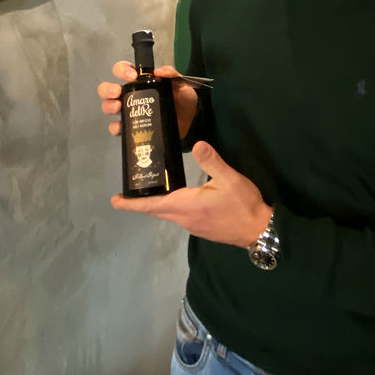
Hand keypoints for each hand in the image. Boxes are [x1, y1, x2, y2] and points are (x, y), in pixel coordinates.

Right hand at [97, 61, 198, 137]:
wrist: (190, 121)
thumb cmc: (182, 99)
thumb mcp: (180, 84)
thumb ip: (172, 74)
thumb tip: (159, 71)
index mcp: (140, 81)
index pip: (123, 70)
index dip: (122, 70)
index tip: (131, 76)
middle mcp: (131, 94)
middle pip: (108, 89)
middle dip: (108, 89)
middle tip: (118, 92)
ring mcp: (129, 111)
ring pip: (108, 106)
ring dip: (108, 106)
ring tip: (118, 108)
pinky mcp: (132, 127)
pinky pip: (117, 127)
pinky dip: (115, 127)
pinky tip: (121, 126)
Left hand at [111, 141, 272, 247]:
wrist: (259, 230)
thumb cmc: (243, 205)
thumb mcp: (230, 179)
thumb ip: (212, 161)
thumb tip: (196, 144)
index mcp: (186, 205)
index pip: (152, 205)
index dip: (131, 204)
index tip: (114, 201)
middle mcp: (184, 218)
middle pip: (156, 210)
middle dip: (140, 202)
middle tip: (126, 192)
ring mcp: (192, 225)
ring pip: (167, 213)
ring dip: (155, 204)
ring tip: (148, 190)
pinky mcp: (201, 227)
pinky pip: (178, 216)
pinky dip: (169, 206)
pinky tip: (174, 196)